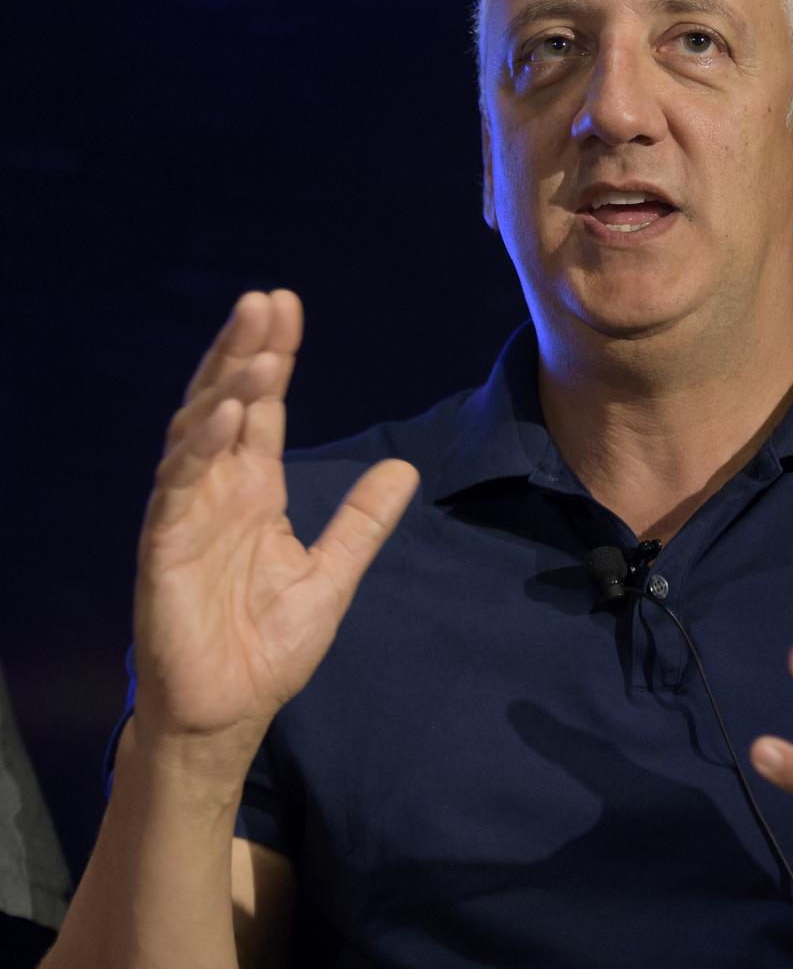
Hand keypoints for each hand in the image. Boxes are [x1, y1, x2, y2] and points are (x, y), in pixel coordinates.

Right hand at [132, 291, 418, 762]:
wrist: (228, 712)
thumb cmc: (268, 646)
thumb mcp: (332, 575)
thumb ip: (362, 522)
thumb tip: (405, 469)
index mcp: (254, 490)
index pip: (262, 408)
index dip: (273, 356)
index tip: (288, 307)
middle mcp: (217, 491)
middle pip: (226, 403)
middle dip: (244, 351)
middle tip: (265, 301)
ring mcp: (187, 514)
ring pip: (198, 433)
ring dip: (225, 388)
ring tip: (259, 348)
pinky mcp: (165, 548)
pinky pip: (177, 488)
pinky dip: (198, 449)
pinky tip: (225, 414)